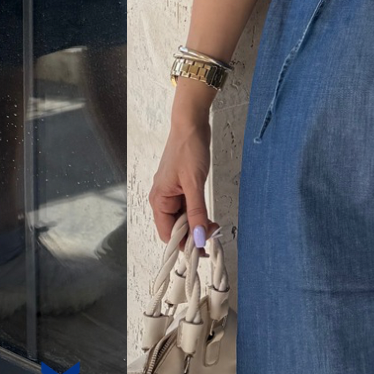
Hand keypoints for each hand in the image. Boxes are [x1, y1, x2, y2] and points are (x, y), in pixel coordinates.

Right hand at [149, 117, 219, 253]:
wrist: (191, 124)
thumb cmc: (188, 149)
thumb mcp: (194, 183)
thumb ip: (196, 212)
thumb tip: (199, 238)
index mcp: (159, 199)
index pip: (168, 234)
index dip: (184, 244)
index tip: (202, 249)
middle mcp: (162, 198)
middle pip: (175, 228)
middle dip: (193, 235)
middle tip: (213, 236)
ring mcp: (172, 192)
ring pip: (183, 219)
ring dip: (197, 225)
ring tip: (214, 227)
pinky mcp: (181, 187)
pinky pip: (188, 208)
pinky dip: (198, 214)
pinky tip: (209, 217)